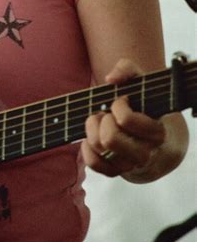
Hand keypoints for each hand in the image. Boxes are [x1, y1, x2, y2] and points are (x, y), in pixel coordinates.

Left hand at [81, 59, 165, 177]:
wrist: (142, 130)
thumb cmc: (138, 102)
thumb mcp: (137, 81)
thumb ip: (126, 69)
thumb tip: (110, 79)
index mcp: (155, 131)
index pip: (127, 120)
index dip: (118, 106)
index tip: (121, 101)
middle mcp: (145, 152)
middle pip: (109, 139)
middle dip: (102, 120)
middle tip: (107, 113)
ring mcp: (130, 165)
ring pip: (99, 148)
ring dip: (93, 129)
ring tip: (101, 122)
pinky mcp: (115, 172)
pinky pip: (93, 164)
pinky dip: (87, 148)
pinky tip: (92, 136)